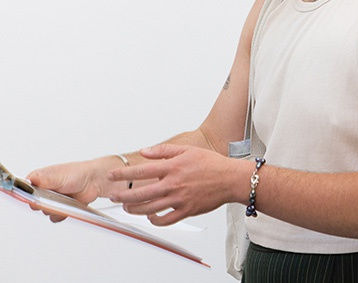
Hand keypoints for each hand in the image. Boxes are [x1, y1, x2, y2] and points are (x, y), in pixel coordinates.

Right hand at [26, 159, 115, 221]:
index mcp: (38, 179)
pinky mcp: (60, 208)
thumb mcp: (57, 175)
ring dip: (54, 208)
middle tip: (53, 197)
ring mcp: (52, 200)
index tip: (35, 197)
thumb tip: (27, 182)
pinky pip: (54, 217)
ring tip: (64, 199)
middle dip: (43, 203)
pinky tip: (67, 206)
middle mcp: (43, 190)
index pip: (23, 191)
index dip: (28, 195)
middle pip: (34, 204)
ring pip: (45, 212)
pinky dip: (61, 214)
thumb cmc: (76, 173)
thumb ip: (41, 180)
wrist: (93, 181)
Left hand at [108, 144, 241, 226]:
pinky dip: (154, 221)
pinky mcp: (187, 211)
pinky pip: (165, 220)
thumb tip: (145, 152)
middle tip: (114, 196)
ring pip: (149, 209)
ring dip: (134, 209)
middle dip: (122, 196)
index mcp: (173, 167)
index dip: (123, 174)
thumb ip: (164, 151)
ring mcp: (180, 199)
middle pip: (140, 193)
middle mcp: (174, 184)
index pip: (141, 171)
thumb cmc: (212, 164)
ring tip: (127, 207)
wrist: (231, 179)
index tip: (112, 176)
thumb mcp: (188, 150)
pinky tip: (150, 217)